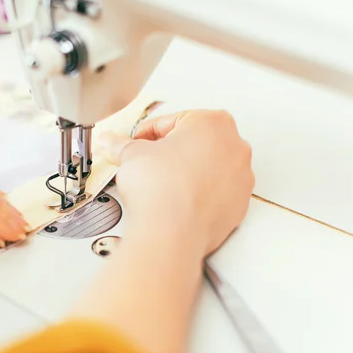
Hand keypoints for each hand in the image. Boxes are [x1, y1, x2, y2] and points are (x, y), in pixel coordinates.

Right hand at [99, 108, 253, 256]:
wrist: (171, 231)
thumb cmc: (161, 187)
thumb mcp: (131, 154)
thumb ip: (120, 144)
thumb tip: (111, 142)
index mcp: (213, 122)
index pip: (172, 121)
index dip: (147, 133)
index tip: (135, 143)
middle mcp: (235, 147)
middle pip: (195, 142)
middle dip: (171, 151)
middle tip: (148, 162)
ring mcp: (242, 178)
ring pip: (208, 168)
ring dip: (186, 172)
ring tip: (162, 183)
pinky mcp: (239, 205)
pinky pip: (216, 192)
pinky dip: (199, 194)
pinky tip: (177, 201)